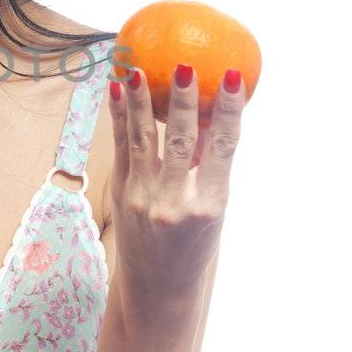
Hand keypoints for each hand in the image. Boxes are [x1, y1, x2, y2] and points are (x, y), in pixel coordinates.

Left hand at [106, 63, 246, 314]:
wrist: (158, 286)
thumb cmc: (194, 243)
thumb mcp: (214, 207)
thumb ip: (212, 164)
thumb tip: (211, 108)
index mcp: (211, 204)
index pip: (225, 147)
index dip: (229, 109)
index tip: (232, 76)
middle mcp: (177, 201)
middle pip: (182, 140)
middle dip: (183, 100)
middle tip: (184, 65)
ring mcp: (145, 198)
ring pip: (144, 139)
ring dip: (142, 100)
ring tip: (139, 67)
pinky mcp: (121, 194)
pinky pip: (122, 147)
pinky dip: (121, 116)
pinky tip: (119, 89)